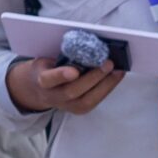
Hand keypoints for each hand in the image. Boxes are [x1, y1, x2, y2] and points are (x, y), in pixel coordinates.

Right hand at [6, 57, 123, 115]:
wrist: (40, 90)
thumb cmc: (48, 69)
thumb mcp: (48, 60)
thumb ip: (63, 56)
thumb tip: (89, 47)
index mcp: (42, 80)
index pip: (49, 79)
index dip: (61, 75)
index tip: (73, 71)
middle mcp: (53, 96)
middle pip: (72, 91)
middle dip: (92, 78)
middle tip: (108, 64)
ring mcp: (66, 106)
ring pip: (87, 100)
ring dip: (105, 84)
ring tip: (117, 70)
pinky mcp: (78, 109)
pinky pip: (94, 101)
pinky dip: (107, 88)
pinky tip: (116, 77)